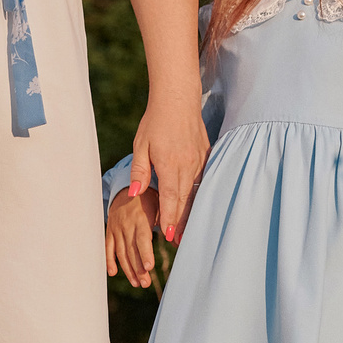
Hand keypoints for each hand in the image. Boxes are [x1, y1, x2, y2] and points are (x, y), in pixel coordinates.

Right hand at [105, 184, 164, 287]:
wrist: (126, 188)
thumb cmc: (149, 199)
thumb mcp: (160, 206)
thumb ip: (167, 222)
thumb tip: (177, 240)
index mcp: (141, 217)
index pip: (142, 238)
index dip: (145, 253)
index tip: (149, 267)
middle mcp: (127, 224)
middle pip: (132, 249)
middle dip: (138, 268)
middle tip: (145, 283)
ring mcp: (117, 228)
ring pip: (121, 252)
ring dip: (128, 269)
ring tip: (136, 283)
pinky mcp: (110, 230)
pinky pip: (108, 247)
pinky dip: (109, 260)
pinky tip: (113, 273)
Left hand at [128, 99, 209, 243]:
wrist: (178, 99)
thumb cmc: (155, 121)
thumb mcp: (141, 145)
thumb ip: (140, 171)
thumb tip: (135, 194)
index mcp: (169, 164)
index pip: (170, 198)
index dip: (170, 219)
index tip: (169, 236)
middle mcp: (188, 165)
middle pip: (184, 200)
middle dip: (181, 222)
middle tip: (179, 243)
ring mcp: (199, 161)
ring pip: (195, 192)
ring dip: (191, 211)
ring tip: (188, 230)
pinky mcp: (206, 155)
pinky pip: (203, 180)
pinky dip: (198, 194)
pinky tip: (196, 204)